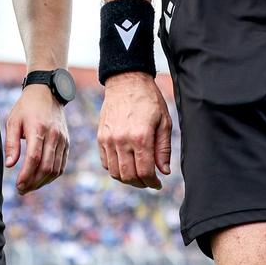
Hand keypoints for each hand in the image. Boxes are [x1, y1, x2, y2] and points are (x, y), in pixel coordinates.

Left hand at [5, 84, 68, 194]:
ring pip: (55, 169)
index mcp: (38, 129)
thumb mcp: (13, 121)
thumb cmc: (26, 107)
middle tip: (21, 190)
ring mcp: (62, 140)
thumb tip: (10, 165)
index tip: (18, 185)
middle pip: (46, 167)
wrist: (47, 93)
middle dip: (33, 182)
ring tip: (29, 187)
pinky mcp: (67, 143)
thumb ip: (11, 144)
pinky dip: (52, 176)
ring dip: (42, 182)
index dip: (26, 175)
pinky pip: (62, 165)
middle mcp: (53, 135)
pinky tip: (41, 179)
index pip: (34, 158)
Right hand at [97, 71, 171, 189]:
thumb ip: (163, 149)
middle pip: (129, 176)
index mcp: (141, 137)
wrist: (126, 81)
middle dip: (141, 183)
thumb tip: (164, 171)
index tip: (158, 183)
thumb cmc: (149, 100)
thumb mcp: (164, 122)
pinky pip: (105, 162)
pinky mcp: (101, 136)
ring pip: (115, 172)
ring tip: (137, 174)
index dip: (153, 183)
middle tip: (148, 181)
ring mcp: (108, 139)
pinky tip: (125, 163)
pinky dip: (115, 168)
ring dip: (127, 178)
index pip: (145, 172)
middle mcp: (122, 140)